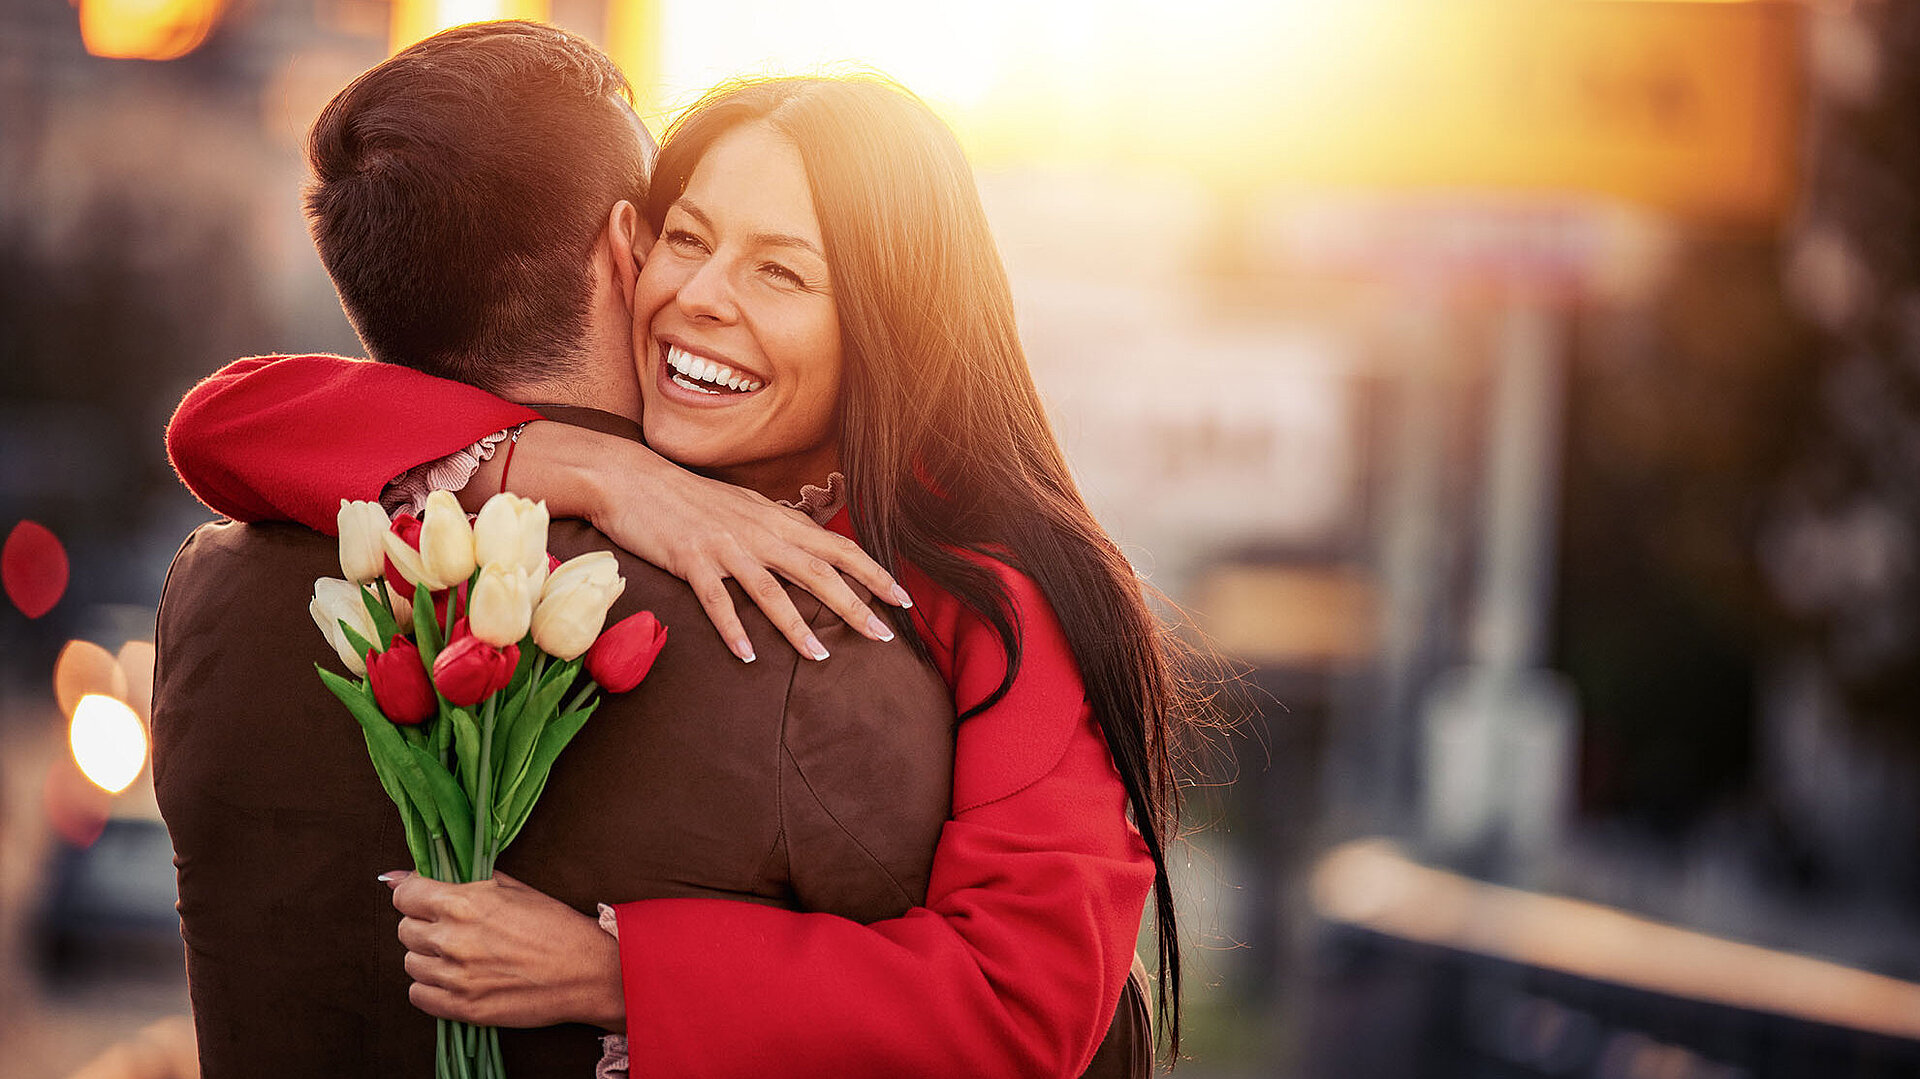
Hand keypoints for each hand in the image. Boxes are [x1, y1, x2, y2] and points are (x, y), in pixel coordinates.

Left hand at [384, 870, 624, 1030]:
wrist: (586, 971)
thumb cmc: (555, 925)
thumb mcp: (511, 889)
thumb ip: (460, 880)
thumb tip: (402, 876)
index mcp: (463, 903)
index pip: (404, 895)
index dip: (413, 895)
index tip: (424, 899)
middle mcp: (453, 939)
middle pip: (404, 930)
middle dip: (423, 926)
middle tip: (452, 928)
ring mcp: (455, 977)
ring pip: (410, 963)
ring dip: (428, 957)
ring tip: (459, 955)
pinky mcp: (462, 1008)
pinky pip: (418, 995)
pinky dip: (431, 986)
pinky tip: (456, 978)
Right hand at [590, 450, 912, 663]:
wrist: (632, 478)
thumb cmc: (688, 496)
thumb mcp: (744, 507)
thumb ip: (778, 528)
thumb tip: (811, 548)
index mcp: (775, 520)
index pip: (838, 548)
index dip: (874, 573)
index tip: (902, 598)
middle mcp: (759, 533)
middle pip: (818, 572)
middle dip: (854, 605)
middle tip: (883, 635)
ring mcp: (725, 547)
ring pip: (772, 591)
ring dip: (798, 626)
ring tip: (822, 657)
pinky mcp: (691, 561)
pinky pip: (717, 601)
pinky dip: (734, 630)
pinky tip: (748, 657)